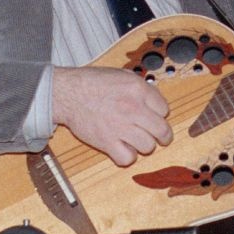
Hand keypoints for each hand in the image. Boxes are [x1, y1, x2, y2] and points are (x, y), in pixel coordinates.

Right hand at [52, 65, 172, 166]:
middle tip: (161, 138)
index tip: (154, 116)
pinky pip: (127, 158)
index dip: (160, 114)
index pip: (165, 109)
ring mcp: (120, 126)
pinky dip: (127, 156)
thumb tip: (156, 102)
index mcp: (138, 90)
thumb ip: (142, 88)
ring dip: (144, 145)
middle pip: (162, 130)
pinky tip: (123, 149)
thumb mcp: (123, 75)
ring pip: (148, 146)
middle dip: (164, 136)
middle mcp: (133, 108)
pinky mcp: (106, 142)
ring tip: (136, 141)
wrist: (68, 93)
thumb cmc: (93, 82)